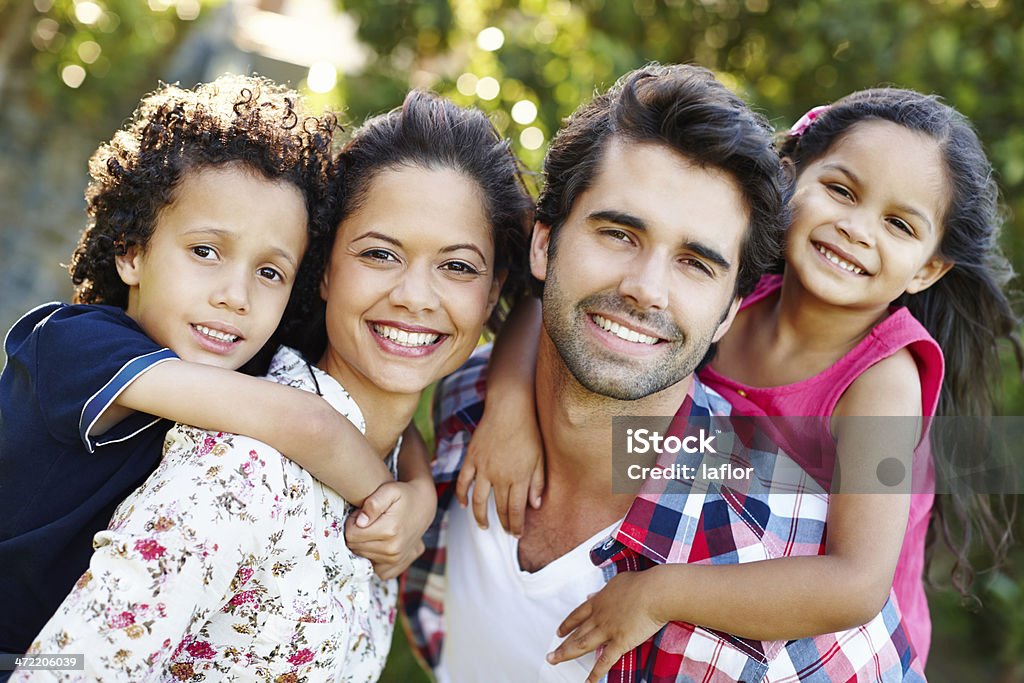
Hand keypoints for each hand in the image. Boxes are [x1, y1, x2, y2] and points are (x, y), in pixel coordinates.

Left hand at [345, 480, 435, 579]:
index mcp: (390, 531)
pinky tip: (379, 543)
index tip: (361, 515)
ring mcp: (396, 560)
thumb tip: (360, 522)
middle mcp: (393, 550)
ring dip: (364, 544)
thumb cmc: (404, 495)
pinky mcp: (397, 566)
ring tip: (375, 530)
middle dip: (357, 533)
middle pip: (355, 547)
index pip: (351, 535)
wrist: (423, 506)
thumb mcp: (390, 490)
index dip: (352, 523)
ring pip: (362, 557)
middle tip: (368, 522)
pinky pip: (373, 568)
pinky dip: (373, 557)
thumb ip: (373, 503)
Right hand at [455, 404, 544, 536]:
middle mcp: (499, 476)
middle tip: (506, 532)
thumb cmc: (528, 432)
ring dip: (480, 517)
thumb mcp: (540, 458)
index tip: (518, 534)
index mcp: (518, 477)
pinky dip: (462, 495)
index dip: (516, 525)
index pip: (516, 510)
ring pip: (478, 500)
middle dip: (504, 524)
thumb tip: (535, 505)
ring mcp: (483, 468)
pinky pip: (463, 482)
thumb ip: (538, 483)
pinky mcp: (471, 458)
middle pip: (499, 508)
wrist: (509, 408)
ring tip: (484, 526)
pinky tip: (464, 505)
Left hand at [546, 571, 665, 682]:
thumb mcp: (617, 582)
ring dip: (566, 654)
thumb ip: (602, 591)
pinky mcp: (620, 642)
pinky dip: (596, 673)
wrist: (654, 592)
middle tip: (550, 655)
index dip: (566, 625)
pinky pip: (605, 661)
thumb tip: (592, 595)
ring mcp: (607, 630)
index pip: (577, 615)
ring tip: (555, 661)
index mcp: (598, 602)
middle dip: (561, 645)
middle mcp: (598, 617)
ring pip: (581, 645)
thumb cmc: (640, 584)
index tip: (559, 632)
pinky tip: (588, 681)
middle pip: (575, 633)